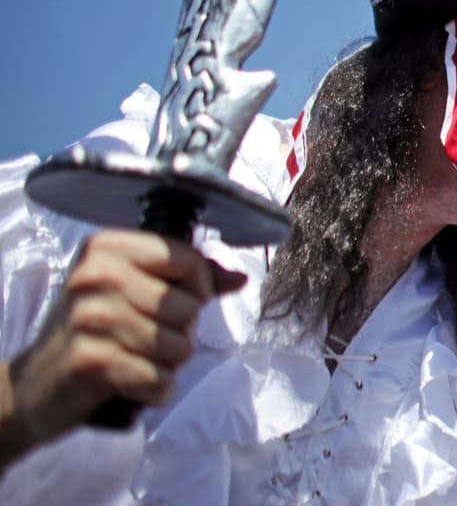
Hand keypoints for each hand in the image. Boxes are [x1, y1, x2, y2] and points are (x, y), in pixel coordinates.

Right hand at [0, 230, 244, 465]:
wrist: (35, 384)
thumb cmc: (96, 330)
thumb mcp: (135, 289)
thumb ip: (191, 279)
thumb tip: (239, 278)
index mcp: (107, 247)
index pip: (189, 260)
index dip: (200, 288)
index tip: (183, 301)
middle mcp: (94, 275)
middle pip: (188, 307)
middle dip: (182, 332)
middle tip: (149, 338)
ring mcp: (88, 318)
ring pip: (179, 346)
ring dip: (167, 363)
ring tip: (137, 359)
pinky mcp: (88, 362)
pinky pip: (159, 380)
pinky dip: (156, 391)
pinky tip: (132, 384)